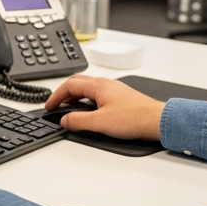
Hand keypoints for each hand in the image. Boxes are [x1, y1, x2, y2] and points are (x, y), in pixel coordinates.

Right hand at [45, 75, 164, 140]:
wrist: (156, 121)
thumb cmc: (134, 118)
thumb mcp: (100, 123)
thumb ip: (78, 121)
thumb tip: (65, 119)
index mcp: (98, 86)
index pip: (69, 85)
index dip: (56, 96)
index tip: (50, 106)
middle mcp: (106, 84)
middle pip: (78, 82)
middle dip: (64, 93)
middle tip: (57, 105)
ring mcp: (114, 89)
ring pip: (88, 87)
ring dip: (75, 96)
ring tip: (70, 108)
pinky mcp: (120, 97)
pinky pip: (98, 93)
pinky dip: (87, 99)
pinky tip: (89, 111)